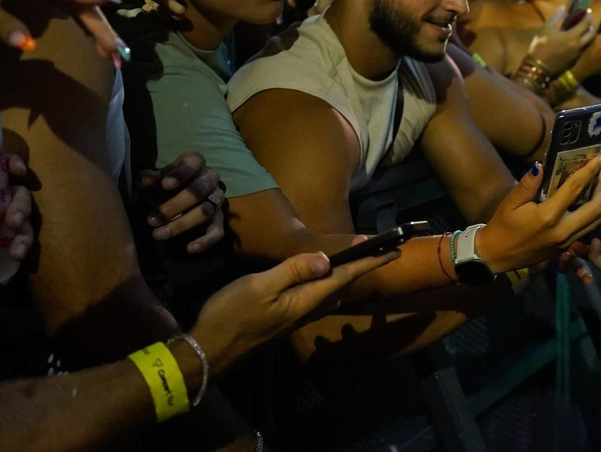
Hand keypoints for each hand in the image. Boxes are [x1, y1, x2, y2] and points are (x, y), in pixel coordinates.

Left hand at [0, 0, 126, 62]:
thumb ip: (0, 22)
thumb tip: (28, 45)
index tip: (115, 4)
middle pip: (81, 6)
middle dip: (103, 30)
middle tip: (120, 56)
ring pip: (79, 9)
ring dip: (99, 31)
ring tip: (114, 55)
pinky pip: (70, 10)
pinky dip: (85, 27)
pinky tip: (95, 42)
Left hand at [1, 153, 34, 261]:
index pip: (1, 166)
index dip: (13, 163)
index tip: (18, 172)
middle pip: (19, 195)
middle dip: (22, 206)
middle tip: (14, 222)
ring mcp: (1, 222)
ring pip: (26, 222)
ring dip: (24, 235)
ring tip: (16, 252)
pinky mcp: (3, 243)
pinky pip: (20, 243)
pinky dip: (22, 249)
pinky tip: (15, 260)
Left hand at [137, 153, 225, 253]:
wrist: (176, 196)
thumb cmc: (163, 184)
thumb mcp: (153, 179)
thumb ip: (149, 178)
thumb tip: (146, 181)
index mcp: (196, 163)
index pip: (193, 164)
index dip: (180, 174)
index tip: (164, 185)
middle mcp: (211, 179)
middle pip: (199, 190)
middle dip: (174, 206)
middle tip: (151, 220)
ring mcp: (218, 199)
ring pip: (206, 211)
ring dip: (181, 224)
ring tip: (158, 234)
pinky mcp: (219, 219)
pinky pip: (218, 231)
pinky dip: (206, 241)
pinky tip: (190, 248)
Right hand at [190, 248, 398, 373]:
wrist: (209, 350)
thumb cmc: (232, 315)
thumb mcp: (260, 287)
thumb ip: (293, 271)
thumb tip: (326, 259)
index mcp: (305, 300)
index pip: (344, 277)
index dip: (368, 261)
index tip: (391, 249)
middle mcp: (306, 310)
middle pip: (342, 286)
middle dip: (361, 267)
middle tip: (377, 249)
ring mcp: (295, 317)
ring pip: (330, 295)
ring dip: (345, 277)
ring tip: (356, 261)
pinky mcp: (284, 320)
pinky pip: (315, 300)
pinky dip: (326, 285)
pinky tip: (320, 280)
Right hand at [475, 153, 600, 273]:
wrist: (496, 256)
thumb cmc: (502, 226)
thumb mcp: (511, 202)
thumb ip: (528, 184)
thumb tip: (543, 164)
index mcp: (548, 216)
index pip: (575, 189)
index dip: (591, 171)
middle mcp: (562, 230)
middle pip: (595, 208)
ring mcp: (566, 242)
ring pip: (595, 221)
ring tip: (597, 187)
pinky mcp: (566, 249)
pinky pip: (587, 231)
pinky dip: (593, 216)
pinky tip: (588, 204)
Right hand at [525, 4, 596, 74]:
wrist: (537, 68)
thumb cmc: (541, 46)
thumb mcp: (546, 28)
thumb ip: (556, 17)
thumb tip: (563, 7)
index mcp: (573, 36)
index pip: (586, 24)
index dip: (588, 17)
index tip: (588, 12)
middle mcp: (578, 46)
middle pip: (591, 35)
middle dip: (592, 27)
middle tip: (588, 22)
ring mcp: (577, 55)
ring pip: (587, 44)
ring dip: (587, 36)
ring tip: (583, 31)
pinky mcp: (573, 62)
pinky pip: (581, 51)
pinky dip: (581, 44)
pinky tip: (575, 42)